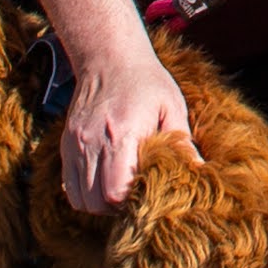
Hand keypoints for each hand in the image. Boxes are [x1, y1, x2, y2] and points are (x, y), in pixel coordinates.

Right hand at [57, 48, 193, 215]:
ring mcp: (76, 144)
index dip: (131, 204)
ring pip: (79, 198)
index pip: (115, 191)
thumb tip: (199, 172)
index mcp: (122, 134)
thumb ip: (183, 143)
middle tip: (135, 199)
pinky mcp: (67, 144)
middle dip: (116, 209)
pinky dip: (85, 193)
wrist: (109, 57)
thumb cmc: (146, 81)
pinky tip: (103, 182)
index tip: (147, 196)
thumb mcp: (172, 107)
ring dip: (99, 204)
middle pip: (96, 201)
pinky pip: (69, 185)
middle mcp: (93, 142)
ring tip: (120, 193)